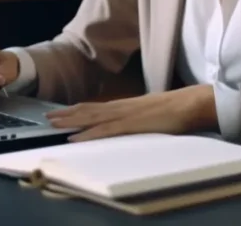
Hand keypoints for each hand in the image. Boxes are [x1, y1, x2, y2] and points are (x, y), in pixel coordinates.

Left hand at [45, 85, 216, 141]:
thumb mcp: (154, 113)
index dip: (79, 109)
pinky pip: (105, 130)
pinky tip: (75, 138)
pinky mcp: (132, 124)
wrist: (192, 103)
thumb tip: (135, 124)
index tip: (63, 111)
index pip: (98, 106)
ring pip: (92, 117)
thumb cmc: (178, 109)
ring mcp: (126, 114)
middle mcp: (123, 106)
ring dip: (71, 121)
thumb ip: (141, 117)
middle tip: (48, 116)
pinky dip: (87, 134)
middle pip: (89, 109)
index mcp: (129, 104)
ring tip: (53, 124)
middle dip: (68, 113)